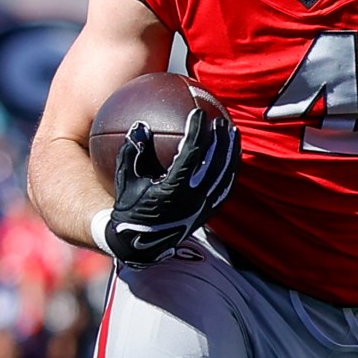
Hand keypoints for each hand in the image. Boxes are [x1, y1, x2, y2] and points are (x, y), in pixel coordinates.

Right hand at [103, 108, 239, 266]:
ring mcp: (202, 208)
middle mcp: (191, 200)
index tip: (198, 114)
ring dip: (230, 153)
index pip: (190, 154)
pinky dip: (230, 171)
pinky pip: (224, 189)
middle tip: (220, 121)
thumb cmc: (129, 206)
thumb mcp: (125, 179)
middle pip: (213, 164)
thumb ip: (132, 152)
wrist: (139, 244)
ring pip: (224, 177)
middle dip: (219, 140)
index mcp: (172, 189)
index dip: (197, 132)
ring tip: (233, 133)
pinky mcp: (207, 214)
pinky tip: (232, 157)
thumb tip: (141, 125)